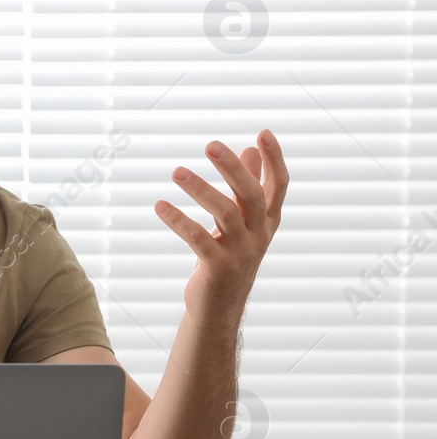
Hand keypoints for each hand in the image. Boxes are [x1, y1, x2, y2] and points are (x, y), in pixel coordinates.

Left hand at [156, 129, 288, 322]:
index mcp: (267, 221)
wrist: (219, 305)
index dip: (274, 159)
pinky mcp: (218, 267)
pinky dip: (178, 220)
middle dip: (233, 168)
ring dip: (199, 189)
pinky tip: (160, 205)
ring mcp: (241, 252)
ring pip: (225, 213)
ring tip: (175, 171)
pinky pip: (197, 238)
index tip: (263, 132)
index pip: (278, 185)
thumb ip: (246, 187)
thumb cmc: (229, 256)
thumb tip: (249, 150)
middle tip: (210, 144)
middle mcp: (259, 235)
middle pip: (252, 195)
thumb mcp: (242, 222)